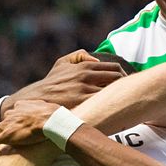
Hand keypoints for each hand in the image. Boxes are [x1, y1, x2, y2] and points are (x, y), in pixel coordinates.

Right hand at [0, 49, 126, 118]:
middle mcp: (87, 76)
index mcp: (85, 65)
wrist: (37, 98)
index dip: (124, 75)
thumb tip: (96, 59)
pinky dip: (109, 105)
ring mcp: (84, 89)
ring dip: (118, 96)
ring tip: (122, 103)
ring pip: (111, 91)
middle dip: (125, 85)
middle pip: (117, 78)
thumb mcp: (62, 62)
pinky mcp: (82, 102)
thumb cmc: (52, 81)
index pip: (115, 68)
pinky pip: (102, 103)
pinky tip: (111, 110)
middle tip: (127, 94)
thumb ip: (80, 55)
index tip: (127, 83)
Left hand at [0, 100, 59, 159]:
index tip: (18, 127)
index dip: (15, 121)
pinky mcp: (6, 136)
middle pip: (3, 121)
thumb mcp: (51, 108)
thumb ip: (47, 109)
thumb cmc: (56, 116)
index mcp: (22, 106)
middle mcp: (12, 113)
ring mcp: (8, 124)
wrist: (53, 121)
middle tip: (8, 138)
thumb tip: (55, 111)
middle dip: (5, 128)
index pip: (14, 113)